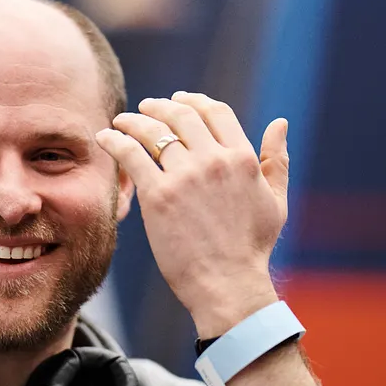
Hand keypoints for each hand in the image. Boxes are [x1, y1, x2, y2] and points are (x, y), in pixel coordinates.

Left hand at [96, 94, 288, 338]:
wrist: (229, 285)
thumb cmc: (252, 249)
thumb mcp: (275, 201)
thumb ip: (277, 160)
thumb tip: (280, 122)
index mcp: (243, 158)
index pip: (215, 112)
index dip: (194, 101)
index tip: (178, 100)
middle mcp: (214, 161)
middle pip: (181, 115)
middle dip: (160, 106)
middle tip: (146, 107)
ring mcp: (186, 177)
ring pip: (154, 132)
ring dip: (134, 120)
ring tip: (122, 120)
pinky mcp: (159, 196)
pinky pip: (131, 155)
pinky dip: (116, 141)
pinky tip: (105, 138)